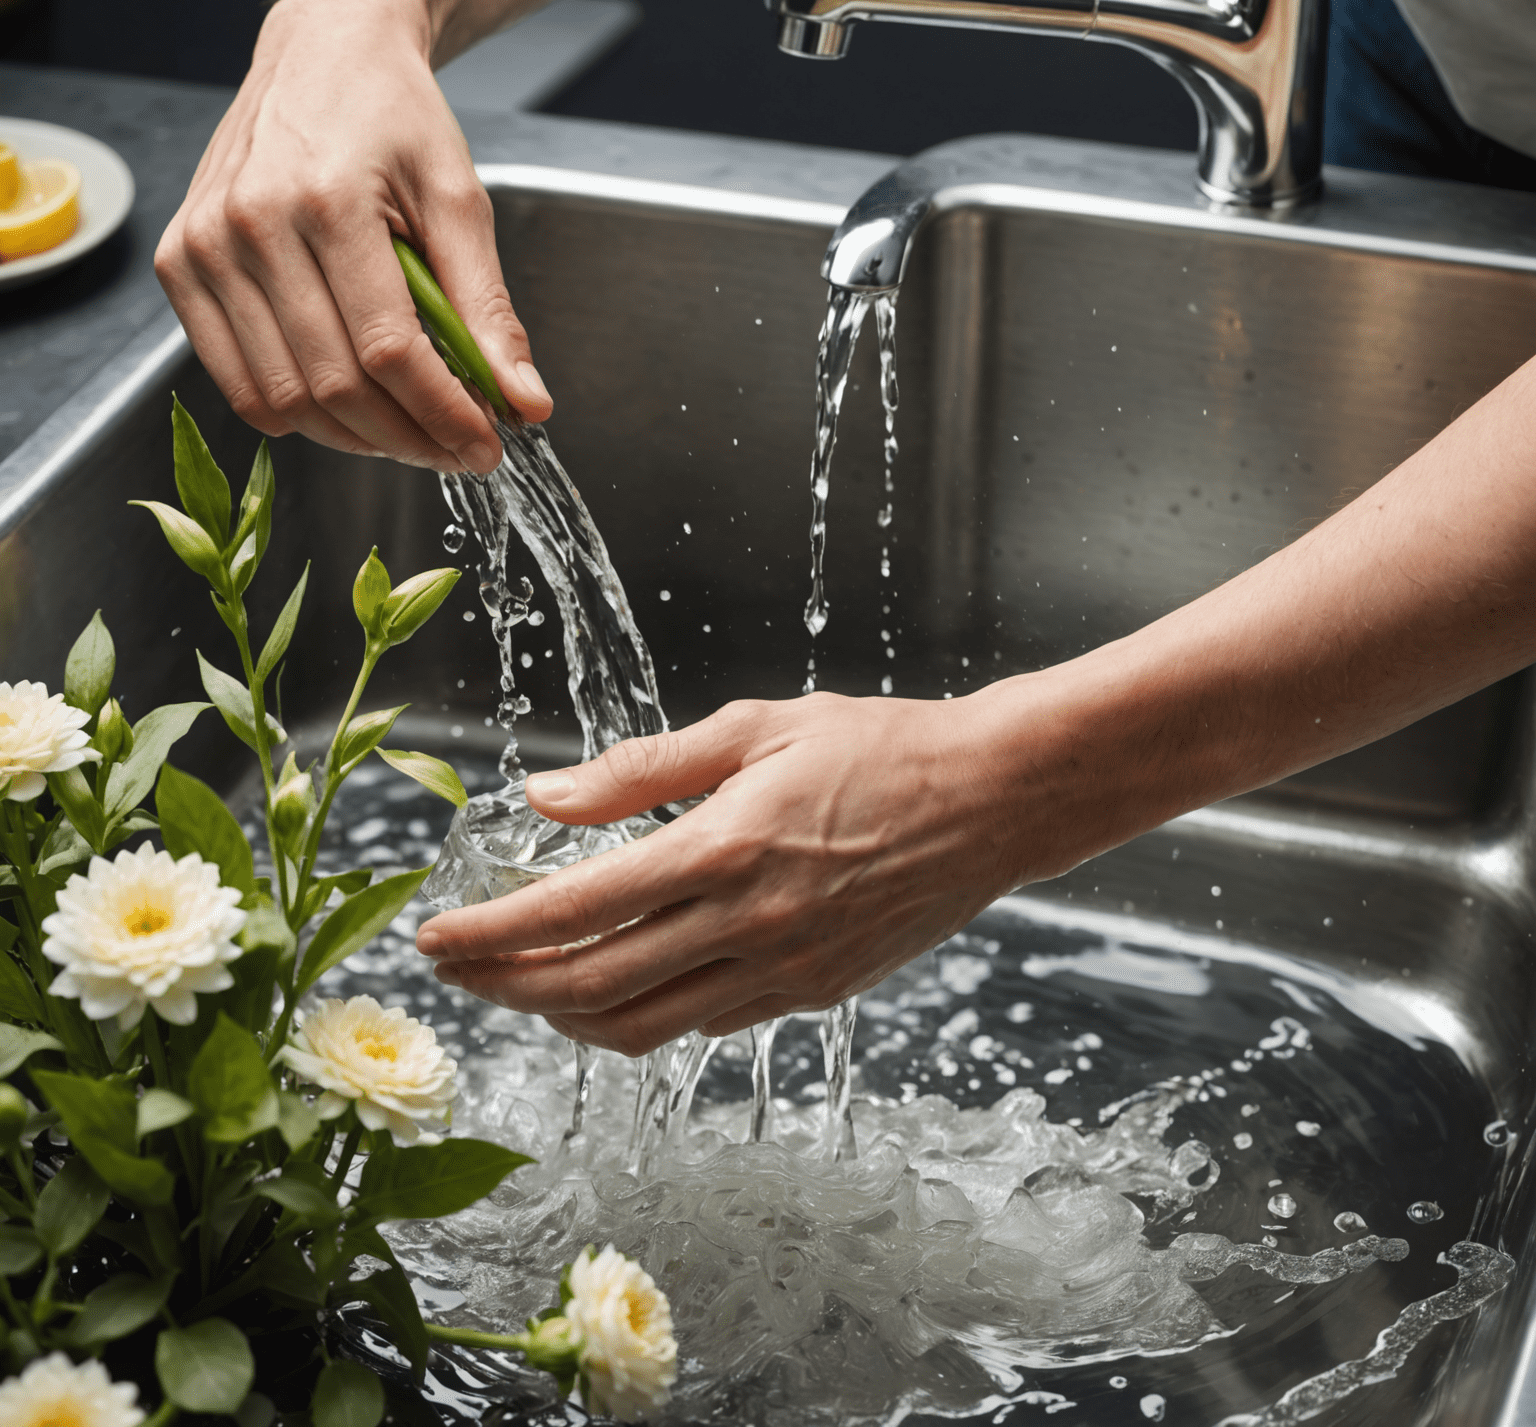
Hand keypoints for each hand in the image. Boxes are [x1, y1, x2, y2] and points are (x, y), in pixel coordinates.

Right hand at [155, 0, 552, 474]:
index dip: (445, 414)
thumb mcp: (460, 201)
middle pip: (335, 385)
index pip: (391, 351)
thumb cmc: (396, 119)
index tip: (489, 444)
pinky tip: (352, 412)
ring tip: (413, 434)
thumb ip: (489, 309)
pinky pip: (237, 384)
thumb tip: (525, 403)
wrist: (324, 53)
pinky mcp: (179, 266)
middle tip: (459, 450)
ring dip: (358, 440)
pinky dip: (299, 416)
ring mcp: (202, 248)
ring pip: (284, 399)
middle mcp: (249, 226)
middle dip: (410, 437)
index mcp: (327, 202)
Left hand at [416, 691, 1057, 1053]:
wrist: (993, 799)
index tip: (434, 938)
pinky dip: (639, 1016)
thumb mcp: (756, 727)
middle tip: (454, 971)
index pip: (574, 911)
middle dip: (504, 987)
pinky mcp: (811, 995)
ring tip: (521, 986)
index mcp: (724, 849)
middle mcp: (747, 927)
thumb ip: (642, 768)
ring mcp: (782, 974)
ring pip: (641, 1027)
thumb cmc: (879, 747)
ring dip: (563, 1016)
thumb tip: (544, 797)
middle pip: (590, 987)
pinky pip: (702, 1025)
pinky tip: (616, 984)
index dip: (490, 932)